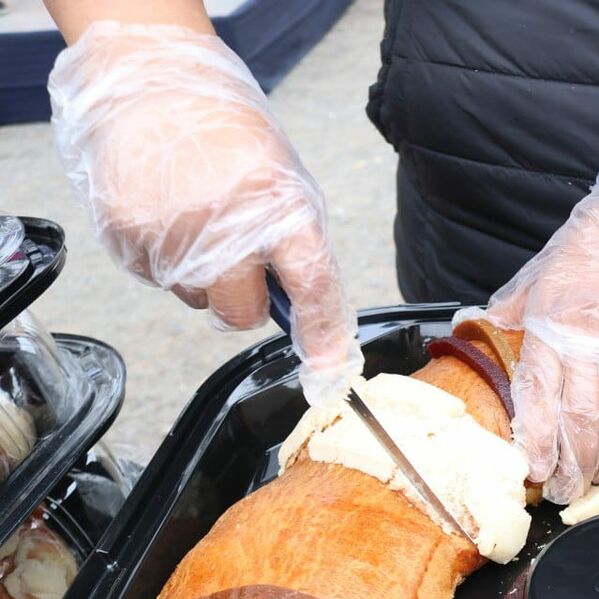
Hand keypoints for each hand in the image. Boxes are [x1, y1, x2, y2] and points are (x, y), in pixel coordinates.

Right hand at [48, 22, 362, 405]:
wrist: (153, 84)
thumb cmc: (228, 133)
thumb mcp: (284, 181)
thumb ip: (296, 246)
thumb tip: (309, 317)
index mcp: (278, 206)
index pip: (311, 286)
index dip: (322, 333)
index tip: (327, 368)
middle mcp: (224, 225)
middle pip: (241, 313)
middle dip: (246, 299)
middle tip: (240, 257)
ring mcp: (168, 233)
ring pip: (194, 299)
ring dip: (201, 274)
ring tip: (197, 216)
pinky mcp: (124, 234)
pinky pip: (154, 278)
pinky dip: (164, 257)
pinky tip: (166, 213)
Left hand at [489, 122, 598, 503]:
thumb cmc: (595, 246)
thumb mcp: (542, 272)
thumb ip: (512, 307)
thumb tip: (472, 323)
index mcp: (551, 324)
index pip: (539, 395)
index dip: (538, 440)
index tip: (536, 471)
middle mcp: (588, 336)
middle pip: (580, 416)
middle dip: (574, 462)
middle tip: (570, 489)